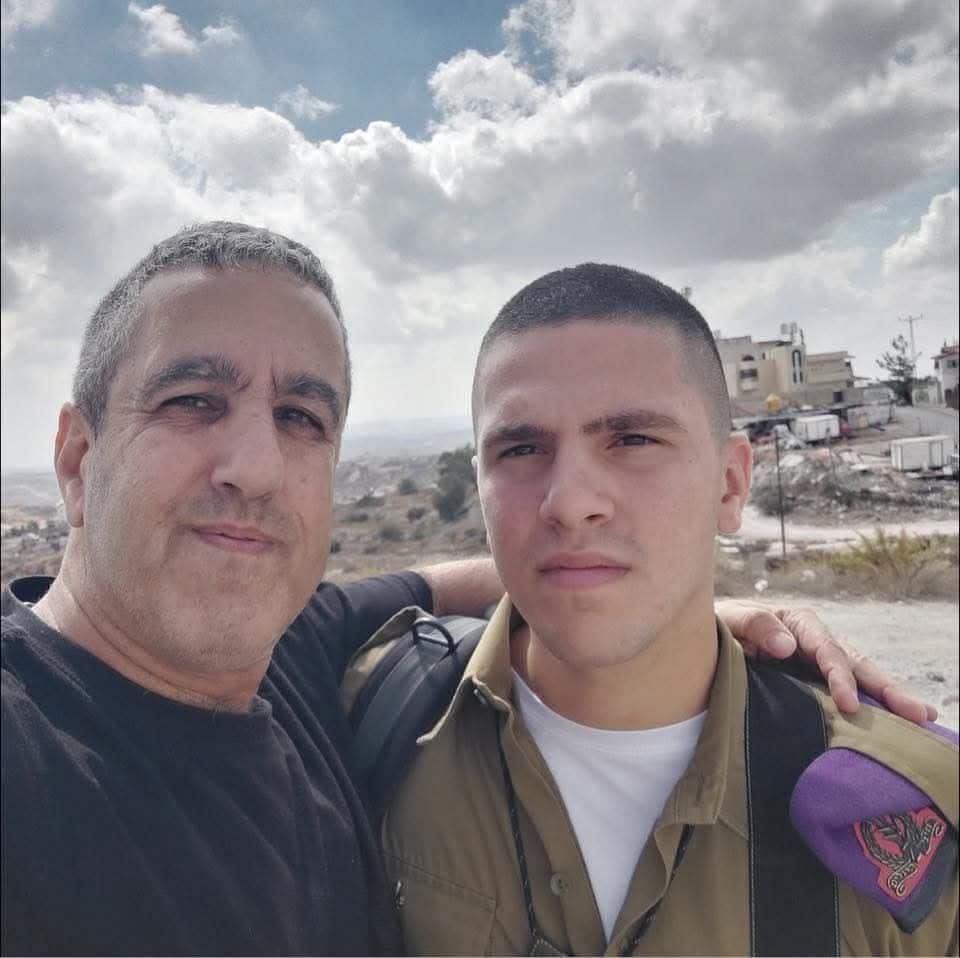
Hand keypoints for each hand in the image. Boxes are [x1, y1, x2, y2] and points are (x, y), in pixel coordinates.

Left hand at [715, 599, 936, 724]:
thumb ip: (755, 625)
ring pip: (859, 676)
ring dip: (888, 696)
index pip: (826, 650)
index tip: (849, 704)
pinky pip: (846, 690)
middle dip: (886, 687)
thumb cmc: (718, 625)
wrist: (705, 637)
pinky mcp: (814, 680)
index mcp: (799, 622)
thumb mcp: (730, 618)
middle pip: (855, 662)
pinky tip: (895, 721)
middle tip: (917, 712)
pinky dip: (870, 703)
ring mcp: (818, 661)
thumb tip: (786, 646)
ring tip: (923, 716)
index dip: (840, 676)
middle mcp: (816, 640)